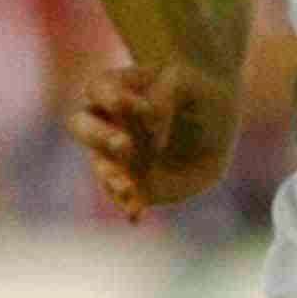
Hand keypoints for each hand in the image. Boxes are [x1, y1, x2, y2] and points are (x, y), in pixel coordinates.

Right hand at [71, 59, 236, 218]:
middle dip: (98, 136)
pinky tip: (136, 214)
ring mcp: (116, 156)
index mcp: (116, 89)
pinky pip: (122, 196)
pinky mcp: (133, 182)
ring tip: (127, 186)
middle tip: (124, 144)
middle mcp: (106, 122)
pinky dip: (128, 205)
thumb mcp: (187, 83)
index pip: (100, 89)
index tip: (144, 109)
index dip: (114, 98)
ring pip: (100, 165)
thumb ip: (164, 98)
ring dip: (110, 176)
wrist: (214, 124)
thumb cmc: (195, 92)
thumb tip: (149, 129)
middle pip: (81, 125)